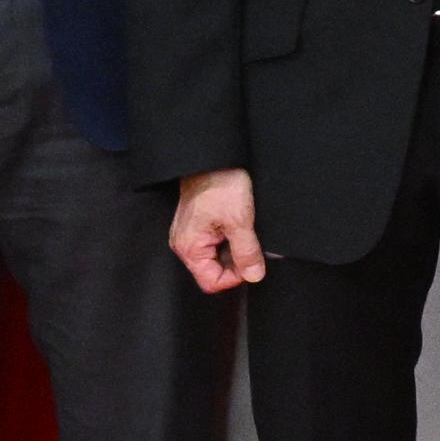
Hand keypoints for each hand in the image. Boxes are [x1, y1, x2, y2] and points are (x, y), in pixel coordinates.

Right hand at [170, 169, 265, 293]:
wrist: (213, 158)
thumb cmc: (220, 184)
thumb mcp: (240, 220)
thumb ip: (247, 252)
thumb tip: (254, 276)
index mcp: (189, 248)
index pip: (212, 282)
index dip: (235, 277)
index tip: (252, 262)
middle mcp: (186, 245)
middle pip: (214, 271)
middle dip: (237, 263)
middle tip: (252, 244)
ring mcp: (192, 235)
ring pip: (218, 257)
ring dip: (235, 250)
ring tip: (246, 231)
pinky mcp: (199, 225)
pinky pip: (216, 243)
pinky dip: (231, 239)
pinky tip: (240, 226)